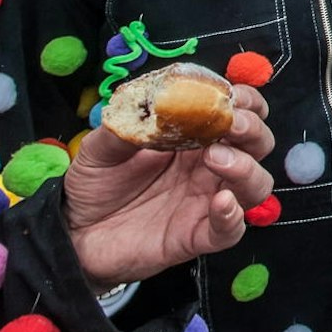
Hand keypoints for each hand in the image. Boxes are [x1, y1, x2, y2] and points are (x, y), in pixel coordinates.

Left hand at [65, 85, 275, 289]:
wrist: (73, 233)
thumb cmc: (95, 185)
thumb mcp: (100, 147)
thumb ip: (124, 126)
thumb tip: (146, 103)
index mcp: (194, 137)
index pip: (239, 112)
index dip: (245, 101)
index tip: (230, 95)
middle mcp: (208, 167)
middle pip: (258, 144)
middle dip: (252, 129)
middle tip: (229, 123)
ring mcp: (206, 202)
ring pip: (256, 185)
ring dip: (246, 168)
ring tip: (216, 159)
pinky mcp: (197, 236)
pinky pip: (231, 230)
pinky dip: (233, 215)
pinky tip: (221, 202)